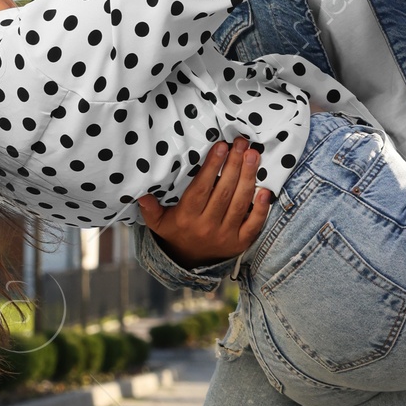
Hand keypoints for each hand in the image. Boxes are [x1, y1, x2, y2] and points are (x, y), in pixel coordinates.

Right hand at [138, 138, 272, 267]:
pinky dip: (261, 208)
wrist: (189, 262)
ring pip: (240, 203)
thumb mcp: (158, 222)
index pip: (202, 188)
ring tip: (254, 156)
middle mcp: (207, 226)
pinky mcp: (240, 243)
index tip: (221, 146)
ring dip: (249, 178)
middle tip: (242, 144)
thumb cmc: (175, 232)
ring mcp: (226, 236)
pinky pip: (254, 224)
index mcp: (187, 217)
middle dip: (235, 165)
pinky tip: (265, 190)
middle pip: (224, 192)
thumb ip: (150, 208)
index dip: (212, 167)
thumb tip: (141, 194)